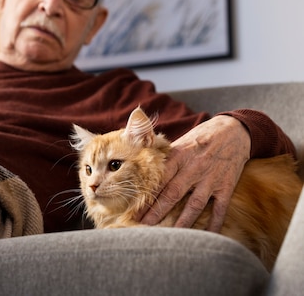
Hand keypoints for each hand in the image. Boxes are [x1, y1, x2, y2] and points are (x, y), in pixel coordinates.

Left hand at [138, 115, 250, 231]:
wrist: (234, 130)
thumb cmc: (201, 137)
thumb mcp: (181, 143)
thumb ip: (166, 159)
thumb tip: (144, 172)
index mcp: (178, 156)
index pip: (159, 180)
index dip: (146, 196)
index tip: (134, 210)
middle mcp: (193, 168)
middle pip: (172, 194)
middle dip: (157, 212)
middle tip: (144, 226)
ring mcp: (211, 178)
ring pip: (194, 204)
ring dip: (182, 221)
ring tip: (170, 236)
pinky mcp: (226, 185)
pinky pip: (220, 208)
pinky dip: (214, 223)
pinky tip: (206, 236)